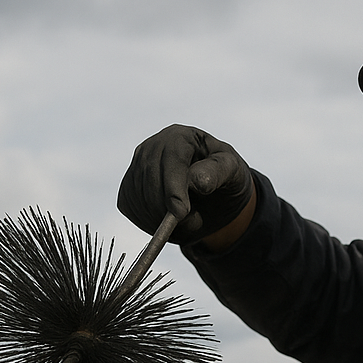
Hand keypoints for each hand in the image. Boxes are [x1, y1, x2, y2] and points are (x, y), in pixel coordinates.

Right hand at [117, 125, 254, 244]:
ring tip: (184, 223)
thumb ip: (218, 173)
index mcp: (181, 137)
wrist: (213, 196)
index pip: (171, 157)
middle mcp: (154, 146)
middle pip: (149, 176)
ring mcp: (138, 165)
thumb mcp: (233, 172)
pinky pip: (129, 205)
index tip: (180, 213)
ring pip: (137, 194)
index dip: (173, 187)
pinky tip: (166, 223)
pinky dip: (145, 221)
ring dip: (157, 217)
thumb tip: (197, 181)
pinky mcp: (129, 186)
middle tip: (188, 224)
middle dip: (165, 206)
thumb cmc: (225, 180)